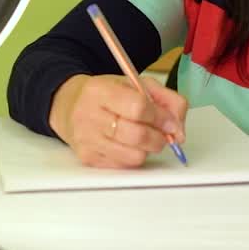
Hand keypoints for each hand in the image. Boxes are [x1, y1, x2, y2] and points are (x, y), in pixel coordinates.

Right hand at [48, 74, 187, 168]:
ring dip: (149, 149)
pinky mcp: (88, 159)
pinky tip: (130, 144)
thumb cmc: (106, 94)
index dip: (161, 117)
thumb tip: (179, 130)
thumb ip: (166, 99)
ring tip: (146, 138)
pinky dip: (134, 156)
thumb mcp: (136, 83)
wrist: (69, 106)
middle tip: (164, 133)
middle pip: (137, 135)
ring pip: (133, 156)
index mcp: (100, 91)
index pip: (138, 107)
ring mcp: (87, 140)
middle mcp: (89, 116)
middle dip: (159, 137)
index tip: (171, 122)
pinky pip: (124, 166)